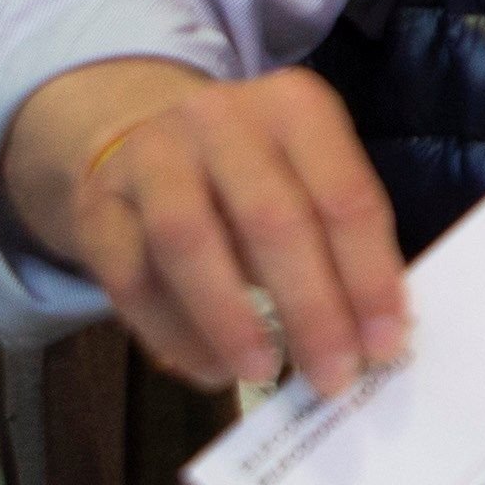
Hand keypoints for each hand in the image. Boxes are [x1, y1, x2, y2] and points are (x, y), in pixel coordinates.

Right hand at [2, 60, 408, 396]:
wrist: (142, 137)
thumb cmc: (255, 175)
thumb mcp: (308, 180)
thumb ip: (342, 245)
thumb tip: (373, 338)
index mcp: (296, 108)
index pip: (344, 196)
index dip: (369, 277)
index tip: (385, 346)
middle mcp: (221, 118)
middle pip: (271, 219)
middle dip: (310, 309)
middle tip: (333, 377)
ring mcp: (151, 156)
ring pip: (188, 242)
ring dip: (232, 320)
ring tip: (263, 372)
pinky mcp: (99, 204)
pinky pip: (132, 278)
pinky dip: (174, 334)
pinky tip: (210, 370)